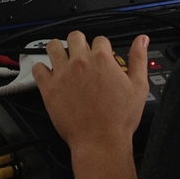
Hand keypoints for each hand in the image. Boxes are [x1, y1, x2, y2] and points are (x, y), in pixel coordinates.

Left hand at [33, 31, 149, 178]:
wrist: (100, 141)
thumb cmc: (119, 118)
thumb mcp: (138, 86)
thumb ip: (139, 59)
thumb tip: (141, 40)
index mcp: (102, 59)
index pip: (99, 39)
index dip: (101, 47)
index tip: (100, 57)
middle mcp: (80, 62)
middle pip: (75, 37)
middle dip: (79, 43)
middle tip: (81, 54)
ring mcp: (63, 73)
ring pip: (53, 46)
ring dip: (58, 49)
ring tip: (61, 57)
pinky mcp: (49, 88)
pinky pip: (38, 68)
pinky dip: (41, 69)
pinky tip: (48, 74)